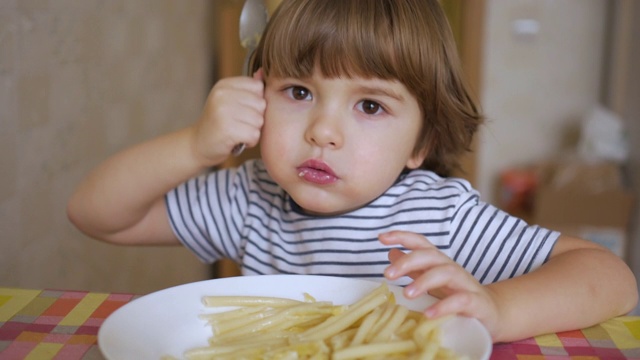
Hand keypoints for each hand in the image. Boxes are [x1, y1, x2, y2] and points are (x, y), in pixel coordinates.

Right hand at [191, 69, 265, 165]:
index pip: (258, 87)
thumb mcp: (229, 100)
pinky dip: (250, 141)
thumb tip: (263, 71)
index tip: (243, 110)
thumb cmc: (219, 122)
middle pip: (261, 104)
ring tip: (239, 132)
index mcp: (224, 84)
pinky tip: (239, 141)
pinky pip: (254, 135)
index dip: (256, 102)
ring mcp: (223, 111)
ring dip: (253, 131)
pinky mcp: (227, 130)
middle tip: (240, 124)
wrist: (198, 145)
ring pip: (259, 120)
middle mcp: (222, 95)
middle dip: (256, 118)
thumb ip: (247, 88)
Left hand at [379, 230, 501, 338]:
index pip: (420, 243)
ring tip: (407, 294)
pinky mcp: (477, 303)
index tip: (381, 238)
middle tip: (388, 274)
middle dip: (408, 261)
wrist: (492, 315)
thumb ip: (413, 269)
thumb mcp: (432, 281)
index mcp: (438, 263)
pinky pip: (461, 300)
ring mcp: (465, 284)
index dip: (402, 236)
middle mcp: (451, 268)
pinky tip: (429, 314)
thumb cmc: (456, 295)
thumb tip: (391, 253)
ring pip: (446, 273)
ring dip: (424, 281)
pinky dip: (444, 306)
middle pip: (430, 255)